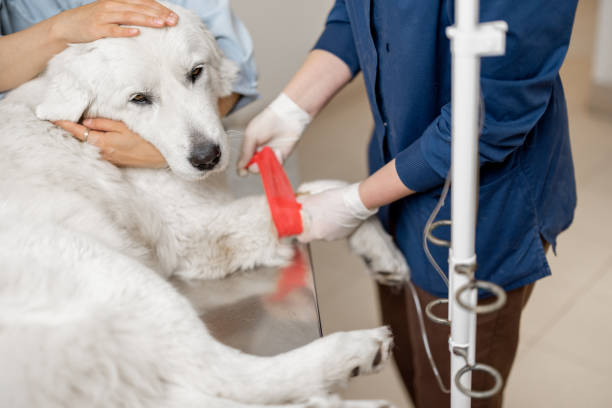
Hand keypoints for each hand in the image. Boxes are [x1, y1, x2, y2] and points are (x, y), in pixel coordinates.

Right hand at [50, 0, 177, 43]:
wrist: (67, 26)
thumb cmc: (94, 21)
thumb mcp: (113, 12)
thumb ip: (130, 12)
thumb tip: (153, 17)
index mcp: (118, 0)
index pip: (143, 2)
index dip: (160, 8)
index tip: (174, 16)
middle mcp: (112, 5)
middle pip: (139, 8)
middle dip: (158, 14)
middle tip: (173, 21)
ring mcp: (103, 16)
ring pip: (129, 16)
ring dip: (146, 20)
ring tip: (161, 24)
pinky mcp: (96, 29)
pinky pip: (112, 30)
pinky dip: (124, 31)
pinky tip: (136, 33)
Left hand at [54, 118, 165, 167]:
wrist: (160, 157)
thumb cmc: (145, 140)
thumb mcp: (124, 126)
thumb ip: (103, 123)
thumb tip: (86, 122)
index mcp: (102, 143)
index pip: (77, 132)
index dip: (65, 124)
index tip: (53, 118)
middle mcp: (101, 153)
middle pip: (80, 140)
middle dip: (70, 130)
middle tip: (59, 118)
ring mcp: (107, 158)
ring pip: (88, 146)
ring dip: (80, 136)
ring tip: (72, 125)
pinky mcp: (113, 161)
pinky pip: (96, 150)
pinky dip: (90, 142)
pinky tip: (89, 136)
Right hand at [237, 93, 310, 175]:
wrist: (286, 117)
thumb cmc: (266, 122)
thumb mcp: (251, 135)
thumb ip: (245, 151)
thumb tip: (240, 166)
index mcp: (249, 148)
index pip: (243, 164)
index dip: (242, 170)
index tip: (243, 172)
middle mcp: (259, 154)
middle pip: (253, 169)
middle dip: (254, 168)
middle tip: (257, 161)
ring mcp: (270, 157)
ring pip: (266, 170)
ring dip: (266, 165)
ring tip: (269, 153)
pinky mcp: (282, 157)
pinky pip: (277, 166)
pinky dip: (277, 161)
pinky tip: (278, 151)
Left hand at [297, 183, 377, 242]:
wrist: (357, 201)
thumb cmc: (335, 201)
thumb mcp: (312, 199)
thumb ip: (302, 204)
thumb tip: (297, 204)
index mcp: (317, 233)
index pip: (302, 238)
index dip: (299, 231)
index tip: (299, 224)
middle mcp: (327, 238)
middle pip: (314, 233)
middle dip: (312, 223)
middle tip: (313, 212)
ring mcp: (337, 236)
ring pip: (325, 231)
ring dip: (324, 222)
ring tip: (327, 210)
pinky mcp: (346, 232)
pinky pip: (336, 229)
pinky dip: (334, 222)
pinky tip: (336, 212)